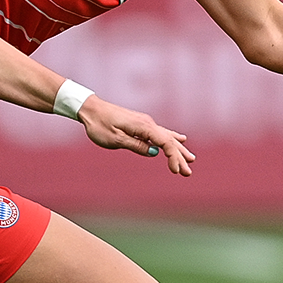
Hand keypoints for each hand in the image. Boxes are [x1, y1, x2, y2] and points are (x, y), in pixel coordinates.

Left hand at [77, 97, 194, 175]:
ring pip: (167, 137)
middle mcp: (148, 123)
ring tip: (191, 159)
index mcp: (143, 127)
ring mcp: (146, 123)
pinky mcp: (141, 124)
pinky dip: (172, 139)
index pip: (165, 143)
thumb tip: (154, 152)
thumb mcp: (116, 139)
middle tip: (188, 173)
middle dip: (180, 157)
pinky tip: (181, 139)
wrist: (91, 109)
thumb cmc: (100, 125)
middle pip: (170, 141)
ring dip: (179, 149)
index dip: (173, 157)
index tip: (175, 171)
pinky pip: (162, 133)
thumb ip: (136, 145)